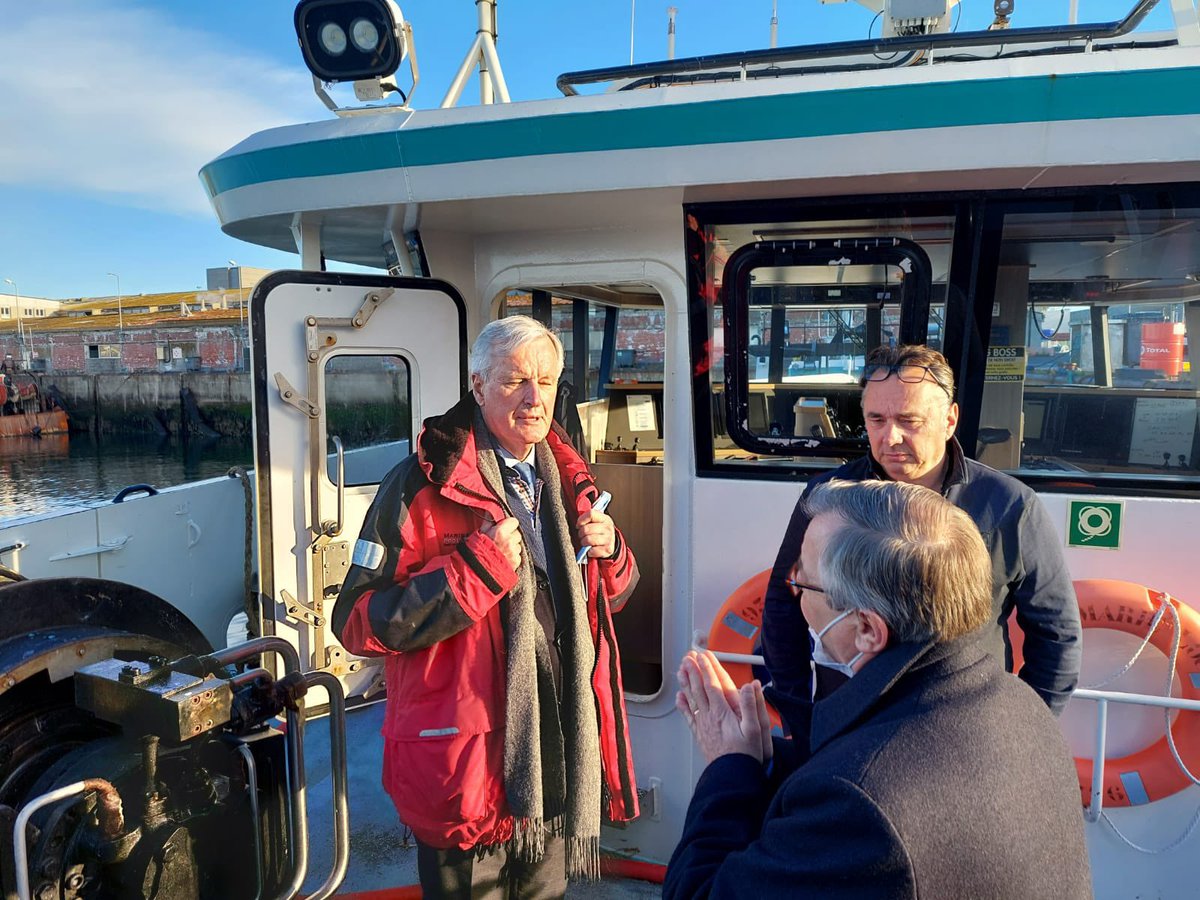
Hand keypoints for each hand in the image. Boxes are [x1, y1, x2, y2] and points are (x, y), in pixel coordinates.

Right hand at [481, 517, 522, 570]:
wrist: (478, 570)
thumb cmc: (477, 551)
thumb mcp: (480, 533)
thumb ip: (488, 521)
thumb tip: (491, 511)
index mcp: (501, 532)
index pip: (514, 521)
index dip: (508, 524)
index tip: (504, 528)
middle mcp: (510, 541)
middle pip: (516, 533)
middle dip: (510, 536)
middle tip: (500, 541)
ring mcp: (514, 552)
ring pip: (518, 545)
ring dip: (512, 547)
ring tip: (501, 551)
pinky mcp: (516, 561)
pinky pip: (518, 555)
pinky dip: (512, 556)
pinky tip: (503, 558)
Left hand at [575, 508, 615, 558]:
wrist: (610, 544)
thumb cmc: (599, 531)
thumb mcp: (596, 522)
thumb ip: (588, 516)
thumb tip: (578, 509)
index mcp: (605, 518)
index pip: (591, 514)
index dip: (581, 519)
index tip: (579, 524)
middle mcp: (608, 528)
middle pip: (586, 529)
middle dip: (580, 533)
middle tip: (582, 535)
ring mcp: (609, 539)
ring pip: (588, 540)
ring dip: (583, 542)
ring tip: (586, 542)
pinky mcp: (608, 550)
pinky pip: (592, 550)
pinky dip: (589, 551)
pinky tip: (591, 548)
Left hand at [676, 650, 772, 764]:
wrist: (732, 775)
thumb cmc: (745, 754)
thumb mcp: (755, 729)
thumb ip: (750, 705)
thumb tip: (750, 686)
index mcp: (723, 712)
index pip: (712, 685)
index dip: (707, 668)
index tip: (703, 656)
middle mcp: (709, 716)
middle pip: (698, 688)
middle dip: (693, 670)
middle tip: (688, 657)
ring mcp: (703, 724)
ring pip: (691, 698)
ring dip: (686, 683)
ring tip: (681, 670)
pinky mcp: (700, 734)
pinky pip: (688, 716)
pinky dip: (683, 705)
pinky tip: (679, 697)